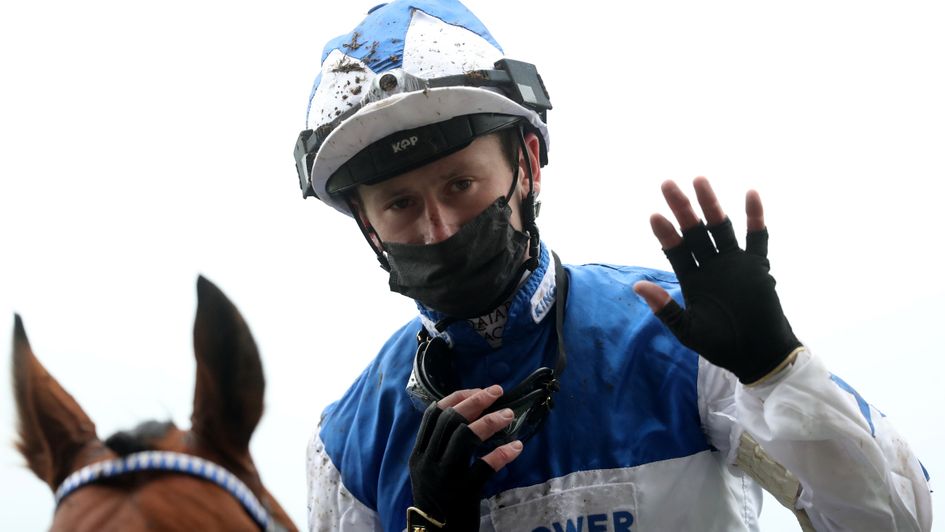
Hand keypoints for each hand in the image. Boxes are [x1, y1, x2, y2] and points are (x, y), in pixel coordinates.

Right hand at [408, 385, 522, 530]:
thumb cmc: (438, 501)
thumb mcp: (428, 471)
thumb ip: (439, 447)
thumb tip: (467, 418)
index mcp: (419, 454)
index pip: (433, 414)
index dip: (456, 397)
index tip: (477, 390)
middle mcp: (428, 461)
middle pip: (450, 420)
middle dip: (476, 401)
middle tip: (497, 392)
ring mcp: (444, 477)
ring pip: (464, 437)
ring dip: (489, 422)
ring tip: (509, 415)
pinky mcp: (462, 492)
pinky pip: (483, 468)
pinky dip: (501, 454)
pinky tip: (515, 446)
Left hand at [633, 177, 800, 383]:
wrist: (758, 356)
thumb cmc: (722, 346)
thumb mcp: (688, 330)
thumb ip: (665, 308)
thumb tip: (637, 286)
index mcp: (691, 279)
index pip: (674, 250)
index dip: (665, 233)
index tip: (654, 216)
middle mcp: (710, 265)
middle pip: (694, 231)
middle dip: (682, 208)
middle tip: (667, 184)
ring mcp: (734, 263)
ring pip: (720, 227)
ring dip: (711, 205)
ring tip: (699, 181)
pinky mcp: (757, 266)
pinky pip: (758, 238)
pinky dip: (755, 218)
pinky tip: (751, 194)